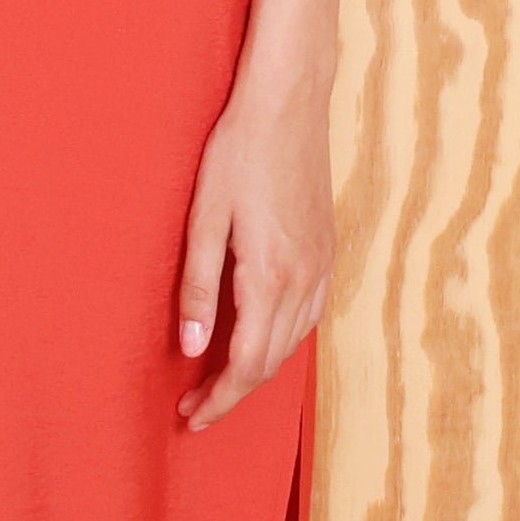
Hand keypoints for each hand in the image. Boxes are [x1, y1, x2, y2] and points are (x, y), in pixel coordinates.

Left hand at [175, 69, 333, 434]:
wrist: (289, 103)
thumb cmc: (238, 152)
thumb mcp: (204, 217)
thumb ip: (198, 287)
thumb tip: (192, 348)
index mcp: (270, 275)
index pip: (246, 363)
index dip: (219, 398)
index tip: (191, 417)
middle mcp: (304, 279)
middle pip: (271, 362)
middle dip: (233, 394)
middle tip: (196, 408)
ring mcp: (322, 265)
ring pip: (293, 343)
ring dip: (259, 371)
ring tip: (221, 382)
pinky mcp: (328, 250)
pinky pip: (310, 316)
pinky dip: (284, 342)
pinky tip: (263, 339)